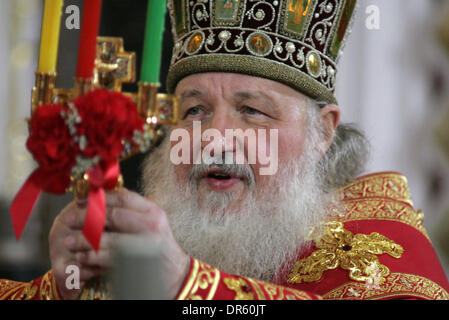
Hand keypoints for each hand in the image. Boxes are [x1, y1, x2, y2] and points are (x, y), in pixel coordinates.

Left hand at [49, 188, 189, 299]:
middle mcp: (151, 225)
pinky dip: (91, 257)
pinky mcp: (137, 263)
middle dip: (87, 217)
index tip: (81, 199)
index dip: (99, 197)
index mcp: (153, 211)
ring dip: (84, 240)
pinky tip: (81, 257)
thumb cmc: (160, 249)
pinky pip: (108, 258)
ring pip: (107, 238)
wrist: (176, 275)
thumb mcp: (152, 224)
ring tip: (69, 241)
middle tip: (69, 218)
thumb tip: (101, 199)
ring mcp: (145, 244)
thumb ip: (132, 212)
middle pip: (113, 216)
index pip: (123, 197)